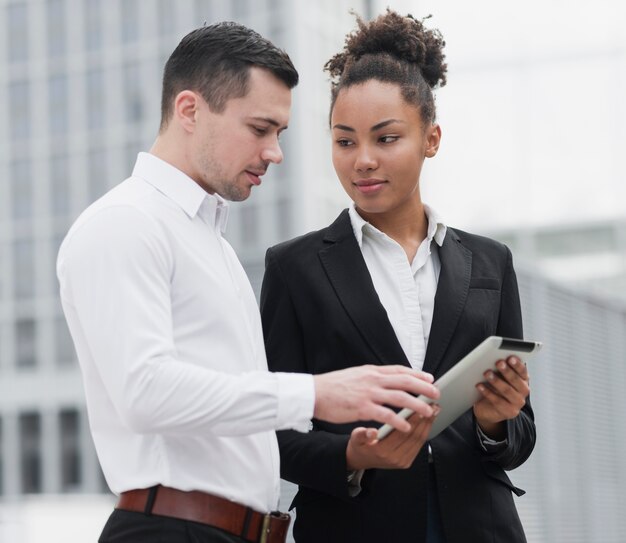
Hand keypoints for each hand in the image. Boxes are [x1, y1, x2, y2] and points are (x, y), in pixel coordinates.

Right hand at [313, 365, 439, 430]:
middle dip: (423, 387)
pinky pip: (386, 414)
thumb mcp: (355, 375)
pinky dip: (398, 421)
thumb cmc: (332, 387)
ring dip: (417, 404)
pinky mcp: (362, 407)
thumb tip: (384, 378)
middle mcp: (373, 379)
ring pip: (400, 397)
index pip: (399, 370)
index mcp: (371, 371)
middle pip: (405, 381)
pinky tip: (406, 427)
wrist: (313, 393)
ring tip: (428, 412)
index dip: (417, 374)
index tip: (430, 378)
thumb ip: (371, 377)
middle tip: (436, 394)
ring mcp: (368, 393)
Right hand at [346, 408, 438, 470]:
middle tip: (432, 405)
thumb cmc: (359, 444)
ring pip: (419, 441)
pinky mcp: (407, 461)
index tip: (420, 406)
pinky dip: (425, 431)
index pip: (402, 433)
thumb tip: (372, 432)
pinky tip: (429, 420)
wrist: (360, 461)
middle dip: (425, 420)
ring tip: (434, 410)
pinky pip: (419, 444)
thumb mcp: (355, 437)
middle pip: (414, 437)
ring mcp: (402, 461)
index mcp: (381, 451)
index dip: (413, 420)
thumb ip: (362, 434)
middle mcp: (394, 458)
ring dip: (428, 425)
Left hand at [473, 356, 529, 438]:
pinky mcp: (509, 412)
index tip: (510, 357)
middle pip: (515, 380)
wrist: (490, 410)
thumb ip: (501, 370)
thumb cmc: (495, 389)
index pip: (523, 371)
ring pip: (507, 390)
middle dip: (506, 371)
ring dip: (496, 381)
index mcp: (523, 380)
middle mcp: (523, 391)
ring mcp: (517, 403)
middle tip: (498, 362)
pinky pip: (497, 401)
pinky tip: (480, 385)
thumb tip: (494, 358)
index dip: (517, 365)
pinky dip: (487, 392)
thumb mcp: (500, 378)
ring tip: (487, 373)